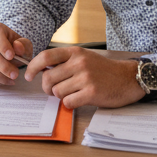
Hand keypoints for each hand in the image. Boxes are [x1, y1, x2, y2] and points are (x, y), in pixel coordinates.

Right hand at [0, 24, 32, 86]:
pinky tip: (0, 81)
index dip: (3, 46)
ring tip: (10, 80)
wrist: (5, 51)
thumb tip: (18, 47)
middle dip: (3, 66)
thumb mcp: (23, 44)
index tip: (11, 56)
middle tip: (15, 75)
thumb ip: (23, 45)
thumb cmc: (14, 47)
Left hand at [24, 47, 144, 108]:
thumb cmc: (103, 69)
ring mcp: (85, 78)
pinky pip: (68, 102)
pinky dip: (70, 104)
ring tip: (71, 93)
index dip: (33, 67)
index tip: (28, 75)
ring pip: (57, 91)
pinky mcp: (91, 93)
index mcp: (75, 52)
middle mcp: (79, 63)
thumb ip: (65, 62)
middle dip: (47, 87)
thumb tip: (42, 71)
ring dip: (61, 96)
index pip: (46, 57)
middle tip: (53, 90)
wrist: (128, 78)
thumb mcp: (84, 57)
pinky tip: (78, 100)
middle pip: (48, 78)